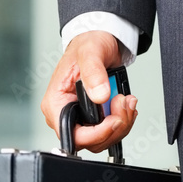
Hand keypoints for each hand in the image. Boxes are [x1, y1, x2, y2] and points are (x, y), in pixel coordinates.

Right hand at [41, 31, 137, 153]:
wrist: (99, 41)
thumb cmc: (88, 44)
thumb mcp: (90, 52)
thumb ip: (93, 73)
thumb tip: (100, 95)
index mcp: (55, 103)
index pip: (72, 135)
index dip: (96, 134)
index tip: (114, 120)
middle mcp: (65, 113)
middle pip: (89, 141)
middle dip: (113, 127)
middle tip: (123, 103)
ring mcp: (79, 117)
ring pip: (102, 139)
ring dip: (121, 123)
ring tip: (127, 100)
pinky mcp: (93, 118)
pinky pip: (109, 131)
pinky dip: (122, 120)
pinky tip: (125, 104)